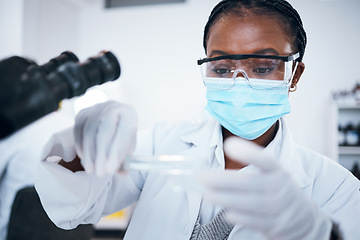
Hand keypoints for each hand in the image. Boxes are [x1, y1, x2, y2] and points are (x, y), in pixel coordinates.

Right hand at [74, 101, 136, 175]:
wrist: (113, 118)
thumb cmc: (123, 136)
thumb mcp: (128, 147)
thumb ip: (126, 159)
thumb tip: (123, 172)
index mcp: (128, 113)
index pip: (124, 129)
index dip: (117, 150)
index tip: (111, 169)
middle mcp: (112, 107)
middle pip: (105, 129)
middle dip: (101, 154)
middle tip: (100, 173)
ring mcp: (96, 108)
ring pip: (89, 130)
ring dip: (89, 153)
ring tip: (92, 170)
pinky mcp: (83, 113)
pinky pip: (78, 130)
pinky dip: (81, 146)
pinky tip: (85, 159)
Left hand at [200, 137, 331, 239]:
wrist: (304, 219)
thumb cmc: (278, 190)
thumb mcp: (272, 173)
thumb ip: (253, 163)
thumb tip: (227, 146)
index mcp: (278, 172)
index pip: (266, 160)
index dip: (248, 152)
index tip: (228, 144)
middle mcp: (280, 188)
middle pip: (251, 183)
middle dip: (224, 180)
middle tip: (202, 177)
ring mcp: (279, 208)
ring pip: (251, 203)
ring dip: (227, 199)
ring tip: (207, 195)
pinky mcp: (275, 225)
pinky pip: (256, 222)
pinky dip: (241, 218)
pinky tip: (226, 213)